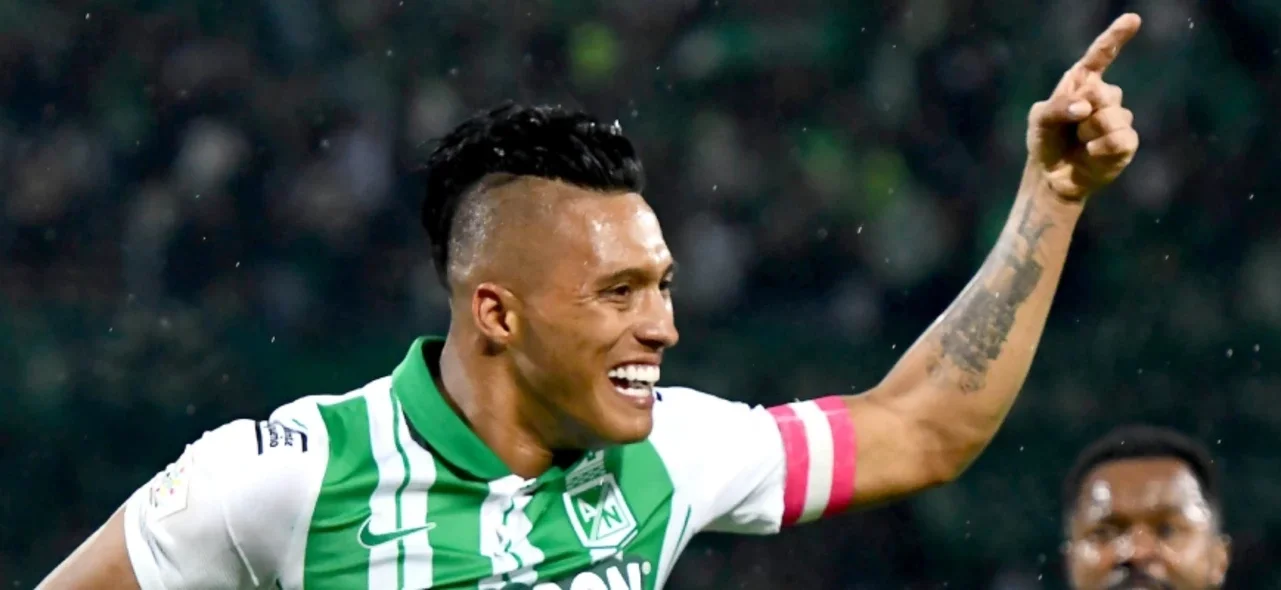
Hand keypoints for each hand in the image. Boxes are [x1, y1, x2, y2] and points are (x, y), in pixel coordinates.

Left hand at [1027, 13, 1141, 200]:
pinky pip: (1118, 139)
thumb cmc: (1046, 141)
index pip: (1100, 56)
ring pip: (1111, 117)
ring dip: (1088, 133)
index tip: (1132, 19)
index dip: (1115, 38)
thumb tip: (1085, 107)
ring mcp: (1119, 119)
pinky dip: (1100, 148)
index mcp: (1082, 83)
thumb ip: (1056, 108)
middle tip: (1070, 128)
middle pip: (1103, 92)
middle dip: (1081, 112)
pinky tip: (1090, 154)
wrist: (1052, 176)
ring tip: (1080, 142)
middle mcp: (1105, 96)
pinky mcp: (1126, 142)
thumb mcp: (1039, 120)